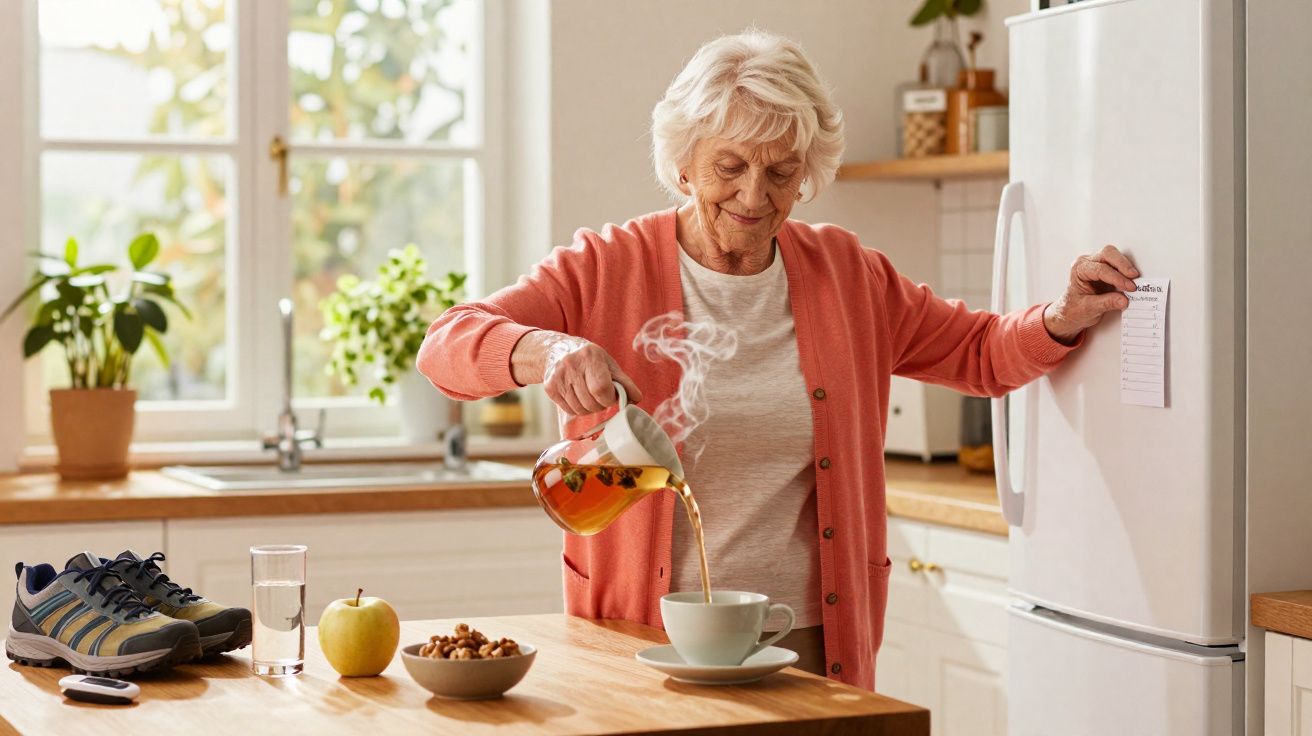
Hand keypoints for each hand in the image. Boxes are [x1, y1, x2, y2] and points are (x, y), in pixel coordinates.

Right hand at [510, 330, 642, 415]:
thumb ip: (624, 382)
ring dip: (589, 409)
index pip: (601, 389)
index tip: (611, 396)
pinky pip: (570, 410)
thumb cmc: (588, 359)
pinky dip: (577, 409)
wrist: (558, 350)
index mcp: (590, 356)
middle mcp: (571, 365)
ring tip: (589, 395)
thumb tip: (636, 398)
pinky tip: (578, 396)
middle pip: (591, 402)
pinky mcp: (550, 388)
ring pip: (580, 410)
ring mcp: (558, 377)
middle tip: (600, 396)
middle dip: (600, 405)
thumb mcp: (609, 364)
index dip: (609, 398)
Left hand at [1043, 245, 1139, 343]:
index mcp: (1079, 270)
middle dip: (1122, 265)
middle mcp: (1087, 263)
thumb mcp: (1088, 309)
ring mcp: (1096, 264)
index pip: (1100, 269)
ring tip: (1133, 280)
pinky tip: (1130, 280)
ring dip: (1125, 266)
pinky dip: (1125, 271)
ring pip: (1113, 256)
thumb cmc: (1073, 309)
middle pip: (1107, 254)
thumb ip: (1106, 303)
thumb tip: (1123, 299)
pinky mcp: (1105, 269)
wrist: (1069, 313)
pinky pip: (1117, 264)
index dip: (1116, 278)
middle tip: (1133, 277)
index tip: (1128, 287)